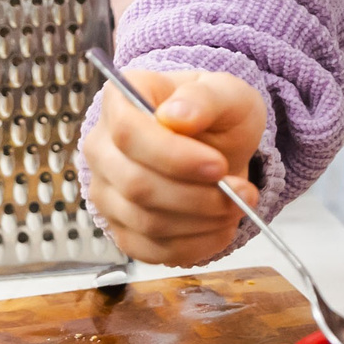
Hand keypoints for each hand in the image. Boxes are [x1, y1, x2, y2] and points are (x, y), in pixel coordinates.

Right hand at [81, 67, 268, 264]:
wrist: (215, 146)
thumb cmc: (214, 114)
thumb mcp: (224, 93)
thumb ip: (204, 99)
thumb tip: (176, 116)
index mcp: (120, 102)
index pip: (128, 132)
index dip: (172, 155)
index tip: (217, 166)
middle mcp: (102, 148)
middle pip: (134, 184)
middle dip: (196, 196)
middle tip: (242, 192)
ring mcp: (106, 192)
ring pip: (144, 221)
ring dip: (200, 221)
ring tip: (237, 206)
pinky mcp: (121, 228)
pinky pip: (149, 250)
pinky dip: (192, 246)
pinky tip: (221, 228)